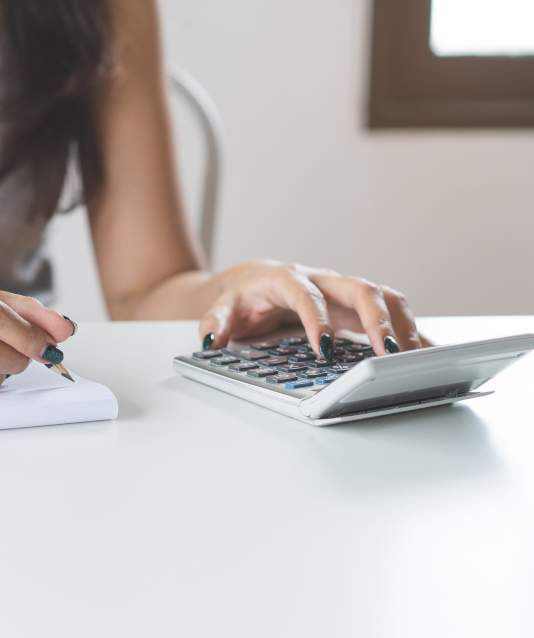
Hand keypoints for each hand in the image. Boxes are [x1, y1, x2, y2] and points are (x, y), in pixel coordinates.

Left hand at [199, 261, 431, 356]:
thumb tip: (210, 342)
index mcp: (287, 280)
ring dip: (402, 324)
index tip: (323, 349)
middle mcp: (322, 281)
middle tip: (387, 353)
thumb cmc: (241, 298)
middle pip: (360, 289)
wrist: (251, 282)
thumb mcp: (220, 310)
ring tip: (412, 357)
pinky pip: (392, 311)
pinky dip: (412, 330)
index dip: (316, 320)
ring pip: (384, 297)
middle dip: (377, 319)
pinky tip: (428, 352)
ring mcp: (343, 292)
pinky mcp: (356, 306)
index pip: (307, 296)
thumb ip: (214, 324)